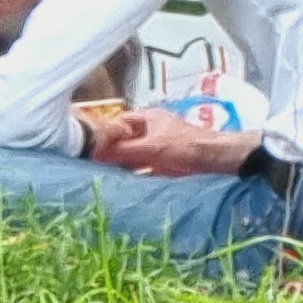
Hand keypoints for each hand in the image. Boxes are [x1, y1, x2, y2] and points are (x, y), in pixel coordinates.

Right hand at [88, 106, 260, 177]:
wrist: (214, 159)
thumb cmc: (184, 146)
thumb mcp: (151, 148)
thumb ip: (124, 151)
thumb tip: (96, 153)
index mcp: (147, 118)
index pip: (118, 122)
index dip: (104, 133)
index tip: (88, 146)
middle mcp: (150, 130)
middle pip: (124, 139)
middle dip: (110, 151)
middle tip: (93, 163)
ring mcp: (158, 147)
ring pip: (133, 155)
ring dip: (122, 164)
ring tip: (103, 176)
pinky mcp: (164, 163)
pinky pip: (143, 168)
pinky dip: (134, 174)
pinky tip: (124, 184)